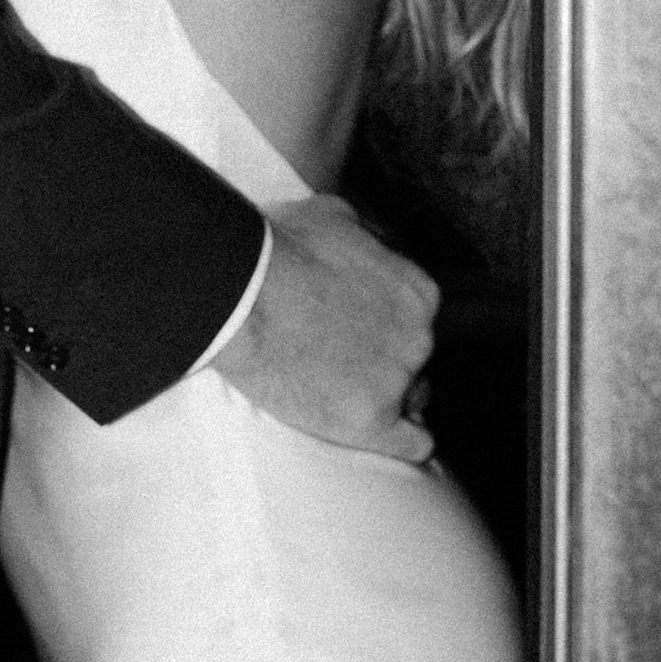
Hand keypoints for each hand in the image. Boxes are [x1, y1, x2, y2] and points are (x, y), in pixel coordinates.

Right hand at [213, 196, 440, 465]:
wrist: (241, 296)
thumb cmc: (278, 250)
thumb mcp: (332, 216)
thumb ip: (363, 235)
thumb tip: (363, 238)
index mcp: (418, 292)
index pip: (418, 321)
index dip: (386, 328)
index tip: (356, 331)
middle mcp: (419, 337)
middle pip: (416, 361)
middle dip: (385, 362)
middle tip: (341, 361)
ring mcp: (398, 381)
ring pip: (413, 401)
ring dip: (387, 399)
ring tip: (346, 396)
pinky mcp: (370, 422)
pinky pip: (413, 445)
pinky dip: (405, 443)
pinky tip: (392, 439)